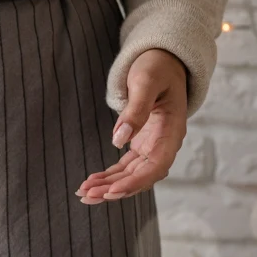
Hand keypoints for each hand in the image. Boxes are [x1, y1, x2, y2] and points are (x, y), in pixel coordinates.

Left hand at [77, 49, 187, 203]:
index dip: (135, 182)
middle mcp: (164, 143)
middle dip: (116, 189)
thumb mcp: (145, 82)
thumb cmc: (157, 68)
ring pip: (131, 175)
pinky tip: (90, 182)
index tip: (112, 192)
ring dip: (109, 186)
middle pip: (142, 176)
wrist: (163, 60)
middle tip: (87, 196)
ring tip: (83, 193)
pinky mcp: (141, 143)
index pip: (156, 166)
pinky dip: (109, 176)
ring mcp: (152, 145)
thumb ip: (135, 110)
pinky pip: (125, 166)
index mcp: (172, 131)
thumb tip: (119, 140)